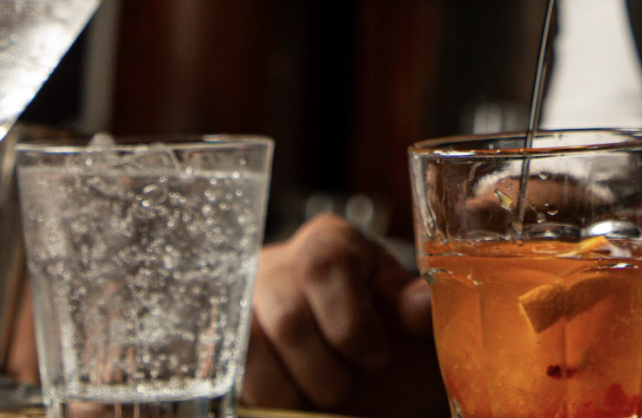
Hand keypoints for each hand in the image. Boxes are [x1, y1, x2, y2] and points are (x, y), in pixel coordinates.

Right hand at [242, 216, 442, 416]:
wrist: (358, 381)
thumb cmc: (386, 345)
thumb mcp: (411, 326)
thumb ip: (417, 309)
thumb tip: (421, 304)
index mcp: (330, 243)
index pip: (324, 266)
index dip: (353, 324)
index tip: (376, 358)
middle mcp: (276, 263)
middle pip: (288, 320)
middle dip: (328, 373)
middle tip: (349, 386)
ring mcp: (239, 303)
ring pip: (251, 353)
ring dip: (293, 392)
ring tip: (318, 393)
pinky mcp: (220, 343)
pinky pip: (228, 376)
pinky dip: (265, 399)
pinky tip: (292, 397)